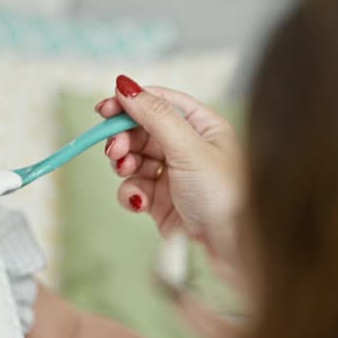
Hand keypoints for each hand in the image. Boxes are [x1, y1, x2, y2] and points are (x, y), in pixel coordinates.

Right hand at [97, 76, 243, 270]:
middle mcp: (189, 149)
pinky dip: (130, 193)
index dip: (133, 102)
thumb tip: (125, 85)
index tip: (104, 108)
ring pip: (134, 159)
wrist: (232, 252)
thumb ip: (155, 115)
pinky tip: (138, 202)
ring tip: (127, 172)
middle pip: (142, 130)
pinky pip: (135, 188)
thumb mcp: (189, 149)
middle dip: (125, 138)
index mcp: (205, 127)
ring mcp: (174, 176)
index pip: (162, 102)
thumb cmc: (225, 197)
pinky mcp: (162, 203)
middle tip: (115, 149)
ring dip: (124, 164)